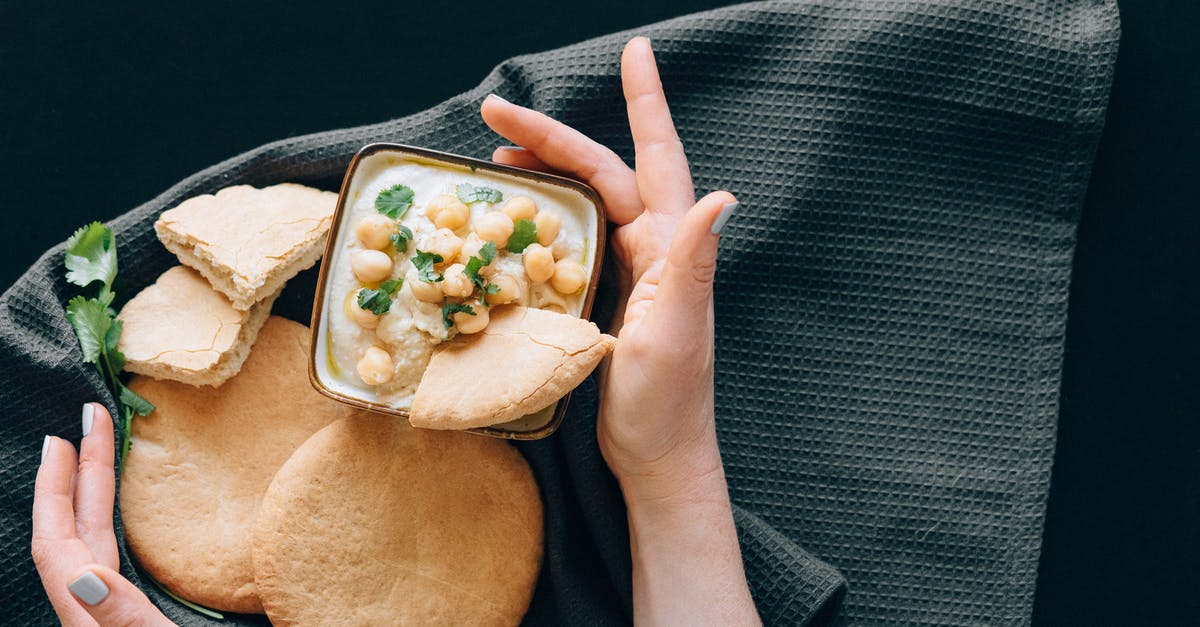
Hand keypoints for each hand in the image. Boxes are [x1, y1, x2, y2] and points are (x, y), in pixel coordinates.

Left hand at [33, 403, 173, 625]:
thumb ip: (120, 615)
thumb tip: (84, 576)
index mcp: (85, 613)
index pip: (57, 540)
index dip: (55, 488)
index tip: (65, 440)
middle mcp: (89, 606)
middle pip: (72, 530)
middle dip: (79, 472)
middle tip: (91, 421)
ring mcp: (107, 610)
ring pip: (89, 541)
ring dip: (92, 493)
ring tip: (98, 453)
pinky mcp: (128, 614)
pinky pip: (108, 554)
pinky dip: (108, 522)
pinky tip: (113, 512)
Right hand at [482, 37, 756, 624]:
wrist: (657, 457)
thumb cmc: (666, 404)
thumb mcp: (676, 334)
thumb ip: (692, 265)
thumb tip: (721, 197)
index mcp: (670, 247)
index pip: (655, 158)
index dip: (646, 102)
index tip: (637, 49)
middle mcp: (655, 249)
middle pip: (602, 172)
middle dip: (550, 136)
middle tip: (492, 110)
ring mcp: (632, 273)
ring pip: (585, 202)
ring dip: (544, 173)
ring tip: (494, 157)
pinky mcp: (609, 298)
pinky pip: (574, 242)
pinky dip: (543, 220)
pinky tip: (513, 221)